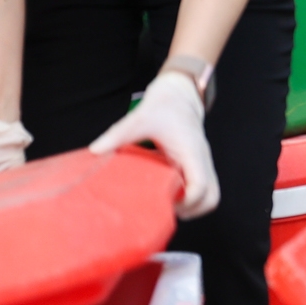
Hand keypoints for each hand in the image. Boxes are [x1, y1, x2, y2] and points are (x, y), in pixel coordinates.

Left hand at [88, 71, 219, 217]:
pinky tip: (170, 195)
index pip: (200, 186)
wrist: (179, 93)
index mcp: (192, 152)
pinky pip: (204, 189)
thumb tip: (95, 150)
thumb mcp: (139, 118)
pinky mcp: (197, 165)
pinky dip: (191, 198)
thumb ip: (118, 134)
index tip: (166, 205)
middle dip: (191, 211)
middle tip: (165, 209)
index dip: (186, 202)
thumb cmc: (164, 105)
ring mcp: (202, 163)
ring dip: (193, 207)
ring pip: (210, 196)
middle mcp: (202, 160)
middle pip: (211, 198)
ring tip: (167, 205)